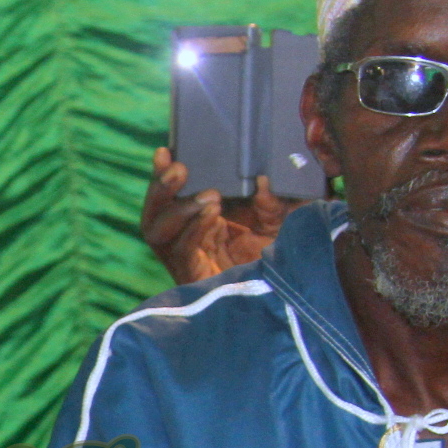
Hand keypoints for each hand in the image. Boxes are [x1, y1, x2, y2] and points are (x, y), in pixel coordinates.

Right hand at [140, 148, 284, 284]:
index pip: (172, 196)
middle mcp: (189, 239)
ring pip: (157, 232)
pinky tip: (212, 212)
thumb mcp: (282, 219)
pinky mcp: (194, 278)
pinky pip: (181, 250)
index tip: (165, 151)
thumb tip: (262, 179)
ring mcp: (189, 260)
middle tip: (179, 169)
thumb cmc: (286, 257)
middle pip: (155, 214)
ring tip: (208, 195)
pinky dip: (194, 228)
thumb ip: (272, 199)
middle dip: (159, 189)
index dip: (163, 174)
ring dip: (176, 208)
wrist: (293, 296)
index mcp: (204, 222)